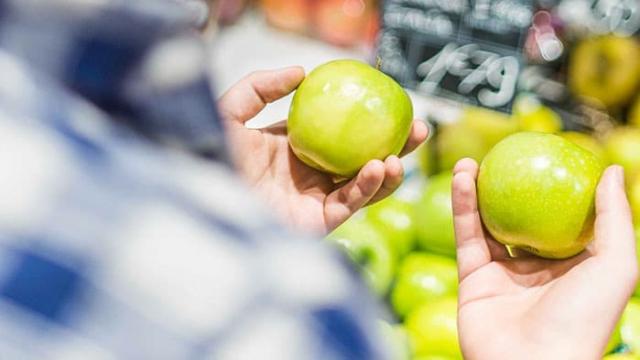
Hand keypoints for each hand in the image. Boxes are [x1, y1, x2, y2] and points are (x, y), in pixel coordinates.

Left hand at [218, 67, 427, 233]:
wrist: (200, 198)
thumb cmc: (207, 156)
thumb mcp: (231, 111)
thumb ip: (262, 86)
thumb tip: (301, 71)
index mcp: (295, 148)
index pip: (341, 132)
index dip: (368, 120)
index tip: (391, 102)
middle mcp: (310, 174)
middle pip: (362, 158)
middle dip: (394, 146)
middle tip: (417, 128)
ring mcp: (315, 199)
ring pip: (364, 185)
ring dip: (389, 171)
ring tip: (400, 154)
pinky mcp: (317, 223)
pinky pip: (350, 203)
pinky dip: (368, 187)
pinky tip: (378, 167)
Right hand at [452, 159, 638, 359]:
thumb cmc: (583, 320)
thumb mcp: (616, 265)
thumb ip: (615, 218)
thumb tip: (614, 170)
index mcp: (572, 266)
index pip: (561, 219)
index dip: (552, 188)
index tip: (544, 157)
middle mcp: (536, 269)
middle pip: (520, 218)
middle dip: (509, 187)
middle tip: (502, 157)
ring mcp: (503, 274)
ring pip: (487, 224)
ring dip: (477, 191)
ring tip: (471, 162)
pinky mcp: (473, 279)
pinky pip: (467, 236)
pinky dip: (462, 206)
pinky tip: (463, 178)